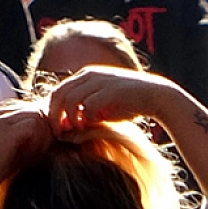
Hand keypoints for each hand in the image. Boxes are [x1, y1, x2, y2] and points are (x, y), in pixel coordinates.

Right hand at [0, 106, 53, 192]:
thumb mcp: (11, 150)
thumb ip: (26, 139)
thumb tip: (49, 136)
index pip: (31, 112)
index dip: (39, 130)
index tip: (36, 151)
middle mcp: (0, 113)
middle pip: (36, 112)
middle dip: (44, 132)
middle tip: (39, 154)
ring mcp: (3, 120)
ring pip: (38, 116)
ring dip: (42, 137)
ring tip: (34, 156)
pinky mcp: (7, 131)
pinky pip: (34, 125)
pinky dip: (38, 140)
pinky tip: (31, 156)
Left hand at [45, 66, 182, 132]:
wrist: (155, 95)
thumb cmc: (127, 103)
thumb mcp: (101, 106)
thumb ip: (82, 111)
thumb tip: (63, 128)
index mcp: (85, 75)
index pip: (57, 91)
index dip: (52, 110)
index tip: (56, 128)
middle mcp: (89, 75)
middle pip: (59, 94)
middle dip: (55, 116)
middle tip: (58, 133)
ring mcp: (99, 81)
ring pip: (70, 100)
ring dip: (69, 118)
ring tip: (75, 131)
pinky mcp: (109, 91)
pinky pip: (88, 106)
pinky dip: (85, 118)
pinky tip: (89, 126)